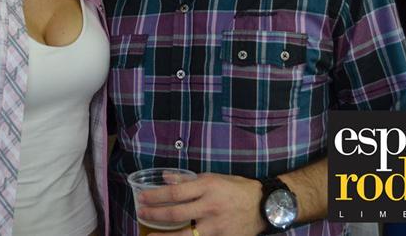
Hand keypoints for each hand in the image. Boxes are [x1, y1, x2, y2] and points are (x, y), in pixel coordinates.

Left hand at [137, 173, 265, 235]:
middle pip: (176, 215)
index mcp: (207, 188)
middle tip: (141, 214)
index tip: (142, 198)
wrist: (264, 206)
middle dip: (154, 216)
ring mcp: (216, 227)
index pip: (174, 193)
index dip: (155, 197)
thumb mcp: (213, 178)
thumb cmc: (236, 189)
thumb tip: (164, 177)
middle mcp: (210, 207)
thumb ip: (187, 180)